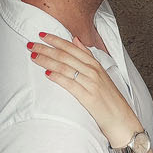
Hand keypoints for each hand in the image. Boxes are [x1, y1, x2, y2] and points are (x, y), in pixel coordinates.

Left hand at [29, 33, 143, 146]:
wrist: (121, 119)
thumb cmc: (109, 98)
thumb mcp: (101, 73)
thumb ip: (87, 56)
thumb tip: (75, 39)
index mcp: (95, 64)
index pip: (71, 47)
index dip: (55, 40)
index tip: (41, 34)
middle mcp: (93, 71)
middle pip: (65, 55)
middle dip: (46, 48)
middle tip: (30, 44)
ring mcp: (91, 83)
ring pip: (65, 67)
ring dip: (47, 60)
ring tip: (34, 57)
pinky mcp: (88, 96)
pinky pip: (70, 84)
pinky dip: (58, 77)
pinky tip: (47, 74)